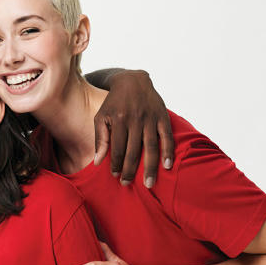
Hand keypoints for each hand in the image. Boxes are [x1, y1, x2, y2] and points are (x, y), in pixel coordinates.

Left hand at [92, 70, 173, 187]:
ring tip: (148, 184)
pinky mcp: (162, 117)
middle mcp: (135, 119)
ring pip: (151, 147)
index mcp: (118, 120)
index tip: (116, 176)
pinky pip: (166, 137)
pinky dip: (168, 152)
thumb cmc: (113, 103)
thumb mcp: (101, 117)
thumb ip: (100, 138)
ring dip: (149, 167)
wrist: (132, 80)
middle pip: (133, 151)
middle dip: (130, 170)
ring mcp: (150, 118)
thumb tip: (97, 162)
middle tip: (127, 184)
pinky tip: (166, 166)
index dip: (116, 164)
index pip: (117, 149)